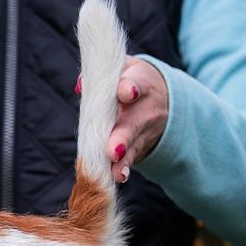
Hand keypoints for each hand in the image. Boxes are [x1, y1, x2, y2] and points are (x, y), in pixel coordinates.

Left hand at [76, 56, 167, 182]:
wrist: (165, 98)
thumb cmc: (132, 79)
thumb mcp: (123, 68)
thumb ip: (102, 74)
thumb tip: (81, 86)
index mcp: (138, 83)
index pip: (134, 84)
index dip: (129, 88)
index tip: (126, 93)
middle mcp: (143, 108)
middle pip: (131, 124)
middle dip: (121, 138)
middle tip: (112, 151)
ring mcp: (142, 130)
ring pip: (131, 146)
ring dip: (122, 160)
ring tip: (115, 173)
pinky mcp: (139, 146)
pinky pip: (132, 158)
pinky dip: (124, 168)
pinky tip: (119, 176)